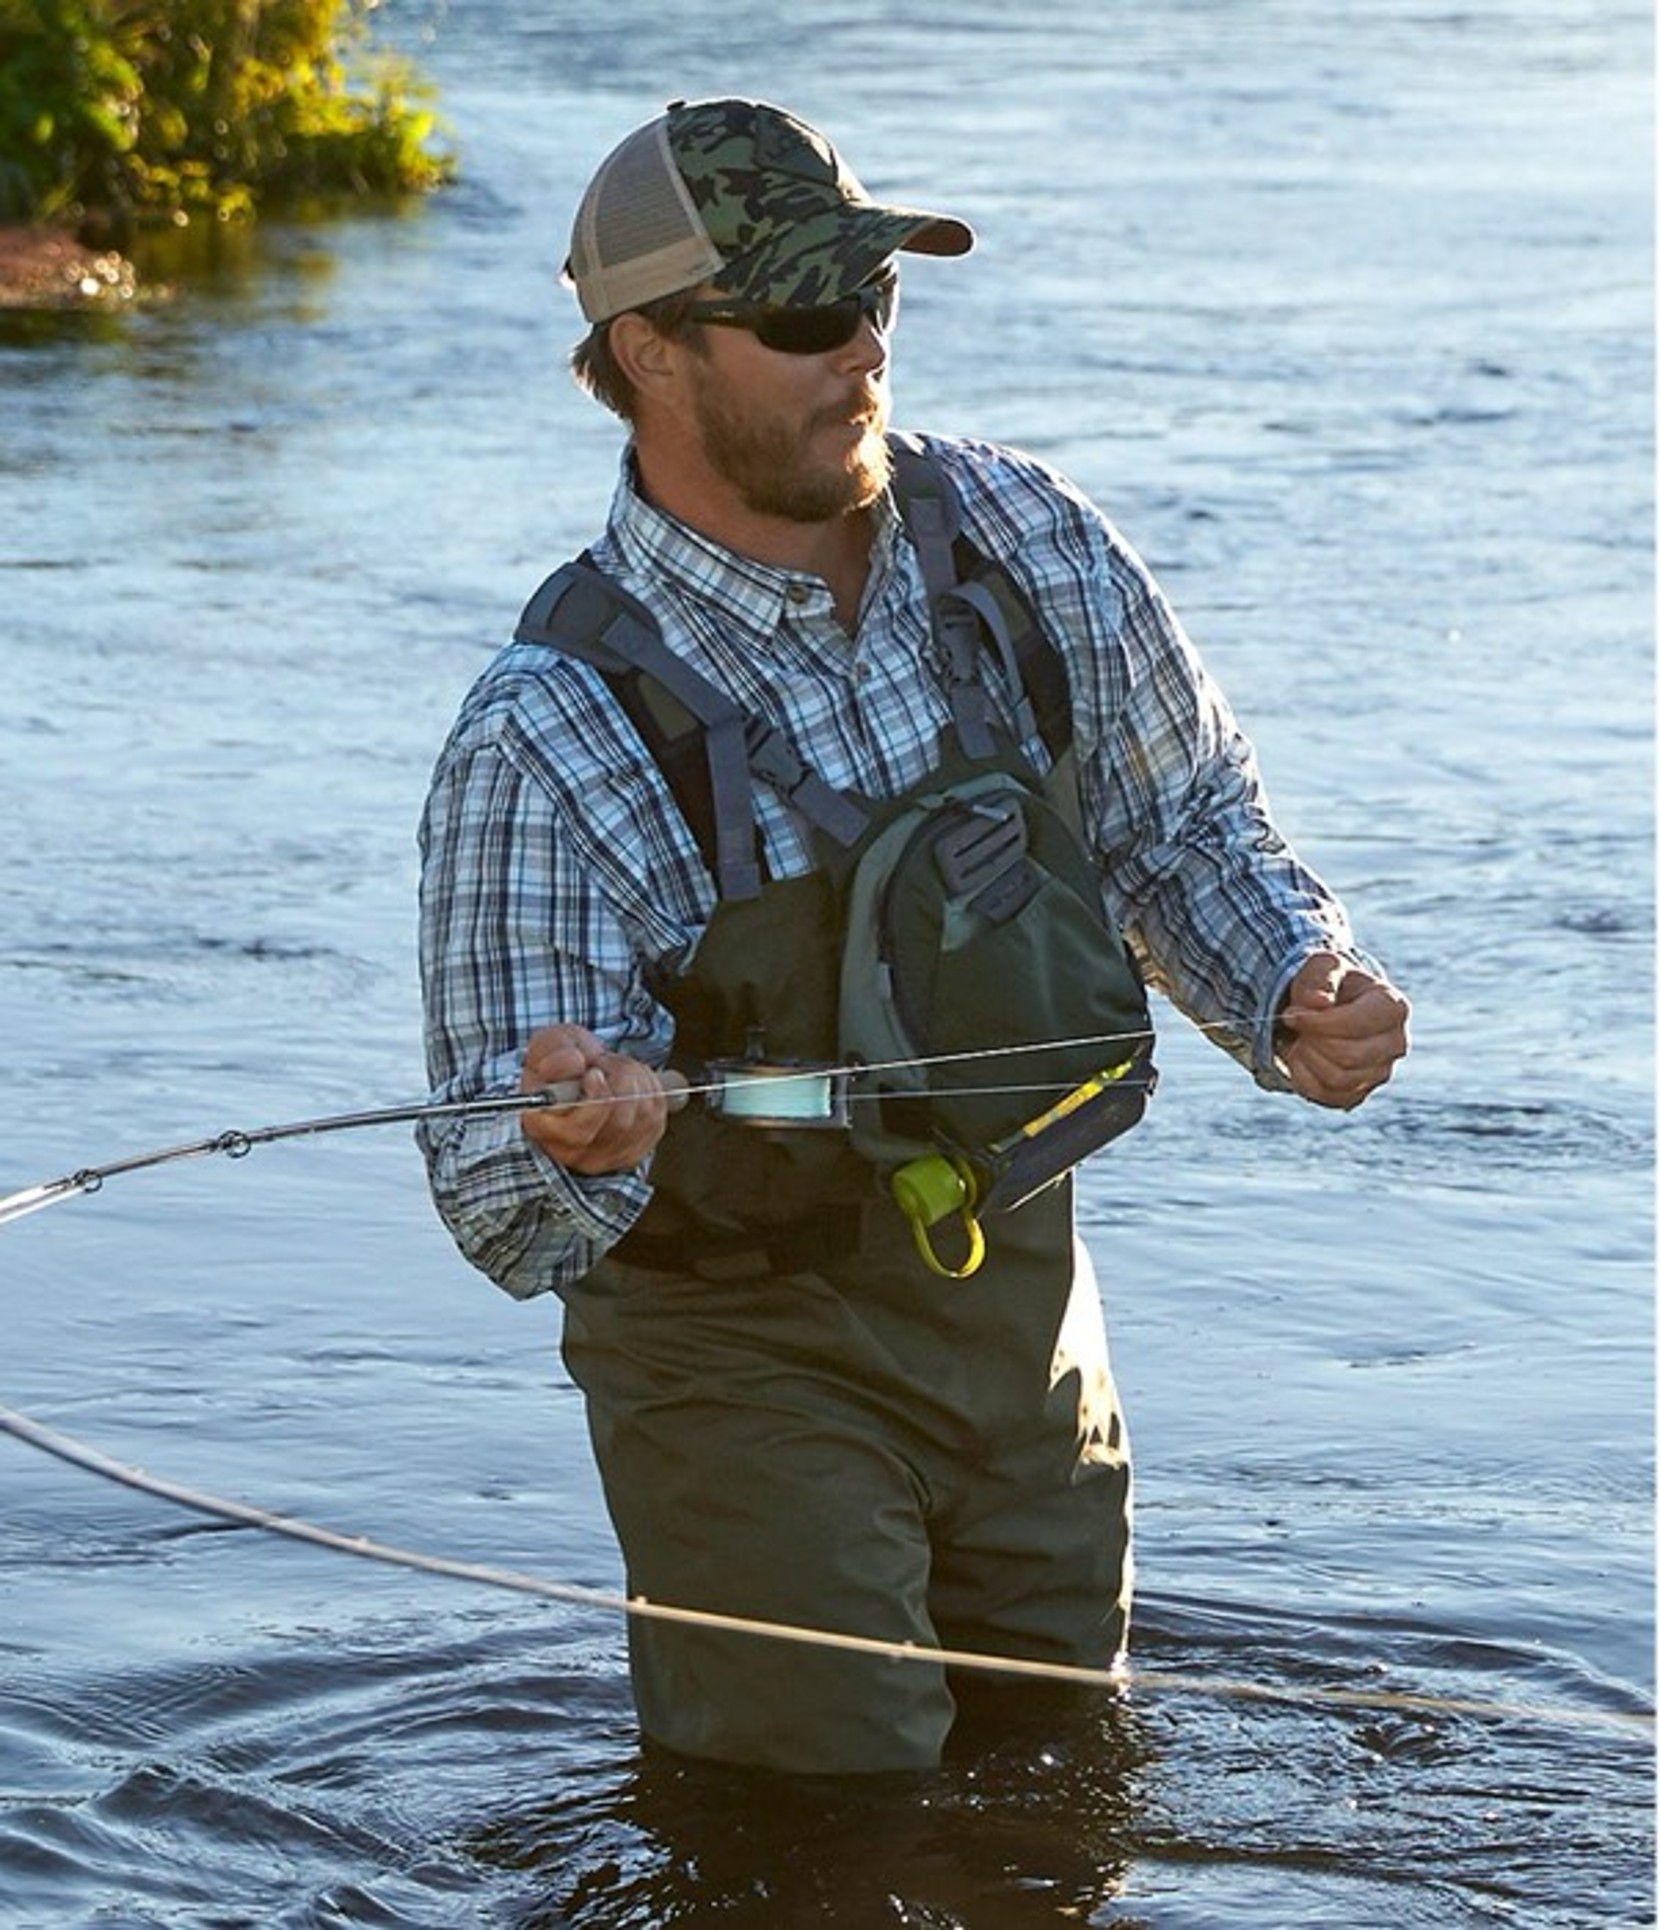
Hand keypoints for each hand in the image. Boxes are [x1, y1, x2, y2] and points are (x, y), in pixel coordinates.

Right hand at [518, 1024, 674, 1174]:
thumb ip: (555, 1052)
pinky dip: (650, 1088)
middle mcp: (573, 1152)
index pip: (578, 1131)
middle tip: (605, 1063)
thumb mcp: (550, 1043)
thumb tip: (573, 1064)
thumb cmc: (562, 1063)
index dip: (597, 1100)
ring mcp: (607, 1156)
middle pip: (619, 1122)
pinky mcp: (636, 1150)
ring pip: (641, 1115)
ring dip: (635, 1079)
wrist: (582, 1073)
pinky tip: (630, 1082)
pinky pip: (656, 1115)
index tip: (596, 1073)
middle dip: (621, 1079)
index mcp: (542, 1128)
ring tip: (615, 1070)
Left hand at [1276, 952, 1409, 1110]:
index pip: (1358, 1024)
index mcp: (1393, 1007)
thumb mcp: (1322, 967)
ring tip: (1300, 1040)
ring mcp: (1381, 1072)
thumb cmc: (1329, 985)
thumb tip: (1318, 1004)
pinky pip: (1328, 1097)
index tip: (1291, 1014)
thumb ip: (1319, 979)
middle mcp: (1395, 1043)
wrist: (1328, 1008)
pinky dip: (1304, 1079)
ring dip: (1306, 1060)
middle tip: (1296, 1027)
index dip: (1318, 1023)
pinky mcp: (1361, 1093)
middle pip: (1348, 1056)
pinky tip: (1301, 1058)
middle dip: (1312, 1041)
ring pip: (1338, 1079)